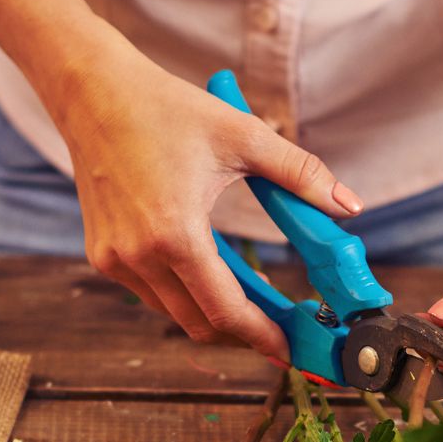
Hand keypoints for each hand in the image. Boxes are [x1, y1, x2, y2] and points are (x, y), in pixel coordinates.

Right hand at [52, 35, 362, 360]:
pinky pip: (151, 292)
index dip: (261, 335)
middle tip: (279, 325)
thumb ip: (301, 174)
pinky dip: (184, 293)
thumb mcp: (243, 136)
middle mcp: (137, 256)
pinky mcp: (102, 253)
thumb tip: (349, 206)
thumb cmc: (166, 108)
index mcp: (175, 233)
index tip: (288, 349)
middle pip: (199, 323)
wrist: (93, 92)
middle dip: (242, 332)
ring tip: (253, 301)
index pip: (225, 309)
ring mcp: (114, 258)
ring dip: (213, 313)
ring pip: (173, 312)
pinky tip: (210, 274)